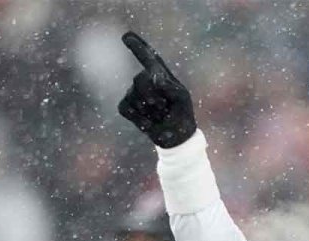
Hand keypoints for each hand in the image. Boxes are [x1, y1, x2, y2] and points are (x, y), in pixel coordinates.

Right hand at [118, 31, 196, 147]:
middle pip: (140, 79)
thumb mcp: (182, 98)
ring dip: (150, 109)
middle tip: (164, 106)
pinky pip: (126, 108)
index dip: (138, 46)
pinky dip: (140, 118)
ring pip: (134, 95)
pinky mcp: (126, 106)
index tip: (126, 36)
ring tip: (159, 114)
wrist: (176, 137)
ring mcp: (134, 93)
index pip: (148, 57)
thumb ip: (170, 85)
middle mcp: (145, 81)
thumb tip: (154, 77)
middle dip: (152, 95)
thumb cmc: (182, 114)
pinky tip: (149, 122)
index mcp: (161, 75)